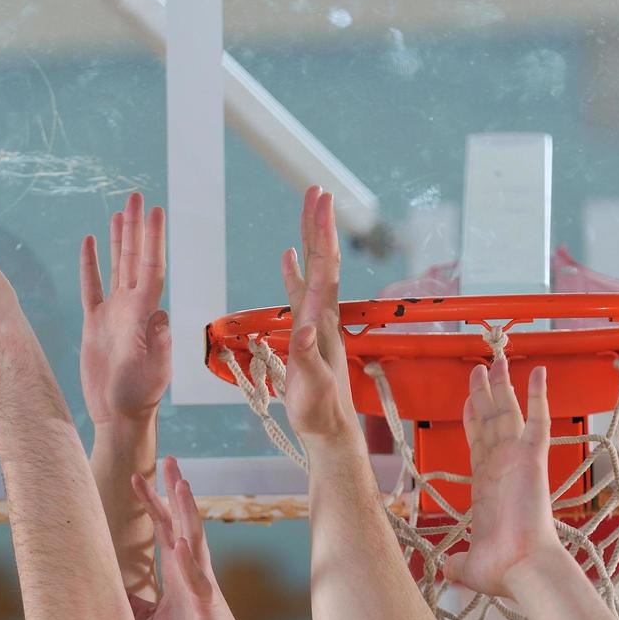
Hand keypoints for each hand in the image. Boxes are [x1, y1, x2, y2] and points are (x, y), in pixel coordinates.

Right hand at [79, 193, 169, 422]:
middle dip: (136, 228)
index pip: (151, 267)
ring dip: (119, 239)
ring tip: (120, 211)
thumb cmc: (139, 397)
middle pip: (135, 258)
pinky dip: (92, 264)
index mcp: (146, 314)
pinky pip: (91, 287)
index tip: (154, 211)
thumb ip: (158, 345)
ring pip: (116, 267)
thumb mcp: (153, 372)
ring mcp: (113, 314)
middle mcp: (132, 308)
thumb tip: (162, 318)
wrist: (119, 415)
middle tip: (137, 196)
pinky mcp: (95, 324)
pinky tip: (92, 242)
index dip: (153, 239)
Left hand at [129, 457, 252, 619]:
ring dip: (188, 512)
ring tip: (182, 486)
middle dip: (175, 489)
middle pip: (182, 519)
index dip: (151, 502)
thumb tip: (111, 594)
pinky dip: (189, 560)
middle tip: (170, 459)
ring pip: (195, 537)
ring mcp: (202, 579)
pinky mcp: (207, 600)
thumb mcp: (153, 619)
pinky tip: (182, 543)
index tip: (136, 477)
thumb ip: (136, 604)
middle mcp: (191, 564)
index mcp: (177, 565)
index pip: (163, 525)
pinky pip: (198, 577)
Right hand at [279, 187, 356, 440]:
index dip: (322, 234)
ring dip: (310, 239)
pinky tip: (289, 256)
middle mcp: (324, 315)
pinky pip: (301, 292)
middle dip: (319, 224)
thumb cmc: (319, 411)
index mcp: (324, 322)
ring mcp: (317, 322)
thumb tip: (303, 329)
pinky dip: (295, 271)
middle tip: (316, 190)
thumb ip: (304, 357)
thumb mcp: (310, 386)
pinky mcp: (308, 332)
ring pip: (315, 271)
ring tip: (307, 210)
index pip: (326, 268)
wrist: (329, 429)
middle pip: (325, 260)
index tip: (321, 201)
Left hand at [445, 359, 565, 597]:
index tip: (468, 400)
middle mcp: (502, 468)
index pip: (478, 444)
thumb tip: (446, 572)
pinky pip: (537, 421)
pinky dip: (538, 396)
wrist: (522, 568)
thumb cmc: (502, 570)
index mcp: (487, 487)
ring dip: (501, 386)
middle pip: (492, 421)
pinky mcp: (533, 458)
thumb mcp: (468, 566)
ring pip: (508, 413)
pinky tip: (537, 372)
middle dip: (485, 394)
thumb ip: (456, 564)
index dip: (472, 421)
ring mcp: (518, 460)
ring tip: (495, 360)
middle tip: (479, 367)